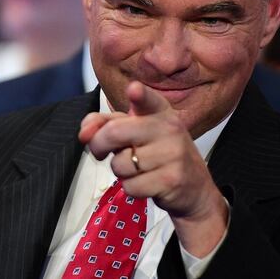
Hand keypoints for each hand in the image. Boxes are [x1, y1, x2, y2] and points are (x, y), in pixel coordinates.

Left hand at [79, 81, 227, 256]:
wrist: (195, 188)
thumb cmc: (159, 155)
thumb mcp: (138, 132)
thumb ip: (107, 124)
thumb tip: (84, 132)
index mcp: (160, 111)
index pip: (148, 100)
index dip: (139, 94)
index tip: (133, 89)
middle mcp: (169, 128)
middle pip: (115, 133)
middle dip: (98, 145)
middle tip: (101, 151)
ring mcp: (172, 154)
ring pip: (120, 164)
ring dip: (120, 171)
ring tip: (138, 169)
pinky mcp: (171, 180)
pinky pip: (131, 186)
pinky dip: (132, 188)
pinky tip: (147, 183)